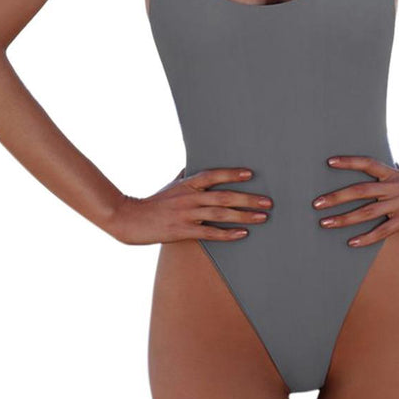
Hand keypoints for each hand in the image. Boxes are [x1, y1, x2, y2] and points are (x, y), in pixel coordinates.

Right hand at [108, 167, 272, 244]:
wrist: (130, 220)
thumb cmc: (155, 201)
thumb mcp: (172, 184)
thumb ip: (188, 175)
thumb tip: (197, 164)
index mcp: (187, 183)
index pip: (212, 175)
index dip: (231, 173)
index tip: (251, 174)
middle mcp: (189, 197)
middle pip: (223, 196)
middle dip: (248, 199)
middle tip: (268, 201)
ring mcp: (186, 214)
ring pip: (220, 214)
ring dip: (244, 215)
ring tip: (263, 217)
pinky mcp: (182, 231)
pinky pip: (209, 233)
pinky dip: (227, 234)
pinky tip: (242, 234)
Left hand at [312, 155, 398, 246]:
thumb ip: (389, 175)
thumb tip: (372, 168)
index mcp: (393, 174)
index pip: (367, 163)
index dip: (349, 161)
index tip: (329, 162)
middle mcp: (395, 187)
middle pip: (360, 190)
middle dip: (336, 197)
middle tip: (316, 203)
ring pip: (367, 212)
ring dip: (343, 218)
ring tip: (324, 223)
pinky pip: (382, 230)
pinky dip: (366, 238)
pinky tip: (351, 243)